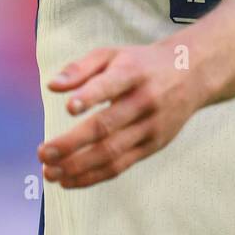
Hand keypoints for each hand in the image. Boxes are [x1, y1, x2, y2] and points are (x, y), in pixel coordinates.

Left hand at [37, 42, 208, 188]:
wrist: (192, 73)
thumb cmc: (142, 64)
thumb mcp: (113, 54)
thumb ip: (81, 67)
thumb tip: (52, 86)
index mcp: (133, 73)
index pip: (111, 85)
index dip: (91, 96)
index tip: (69, 108)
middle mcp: (144, 101)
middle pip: (106, 127)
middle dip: (71, 143)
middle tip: (42, 153)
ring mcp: (151, 127)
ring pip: (112, 153)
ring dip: (77, 167)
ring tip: (50, 172)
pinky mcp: (153, 146)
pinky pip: (120, 166)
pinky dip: (92, 176)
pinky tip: (69, 181)